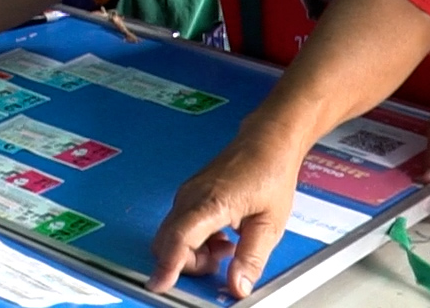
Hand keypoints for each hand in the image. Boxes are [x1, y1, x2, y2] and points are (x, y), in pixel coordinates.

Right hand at [149, 129, 306, 298]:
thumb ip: (251, 258)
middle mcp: (190, 197)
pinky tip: (222, 237)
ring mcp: (186, 194)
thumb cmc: (270, 173)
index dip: (168, 265)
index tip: (159, 284)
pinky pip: (180, 226)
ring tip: (228, 247)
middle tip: (221, 263)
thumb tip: (237, 287)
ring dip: (193, 252)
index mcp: (211, 202)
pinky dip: (195, 241)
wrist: (266, 142)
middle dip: (187, 263)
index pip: (180, 238)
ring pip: (172, 236)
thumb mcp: (270, 224)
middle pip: (169, 242)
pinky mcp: (188, 195)